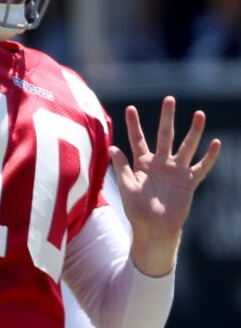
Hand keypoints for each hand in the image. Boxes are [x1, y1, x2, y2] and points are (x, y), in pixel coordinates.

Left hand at [112, 96, 220, 275]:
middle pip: (165, 135)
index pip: (138, 139)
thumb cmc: (136, 209)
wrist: (153, 228)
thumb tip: (112, 147)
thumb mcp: (126, 186)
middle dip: (167, 118)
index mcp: (143, 163)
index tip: (130, 108)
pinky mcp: (189, 181)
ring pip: (186, 146)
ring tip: (199, 114)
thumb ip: (122, 166)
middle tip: (169, 99)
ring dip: (194, 131)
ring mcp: (176, 171)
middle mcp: (161, 163)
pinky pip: (201, 167)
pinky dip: (209, 156)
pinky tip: (215, 143)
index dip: (134, 124)